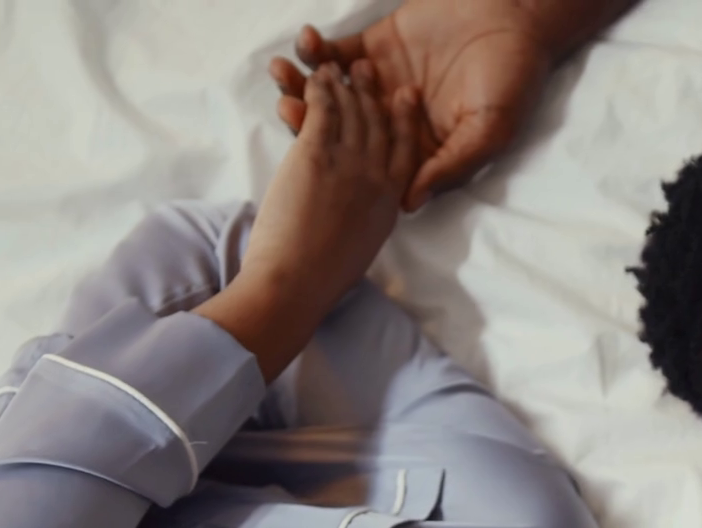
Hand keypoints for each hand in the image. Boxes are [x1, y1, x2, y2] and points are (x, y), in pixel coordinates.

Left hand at [204, 59, 424, 381]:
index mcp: (389, 203)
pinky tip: (315, 76)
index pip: (405, 152)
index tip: (406, 99)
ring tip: (337, 68)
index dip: (405, 122)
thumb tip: (361, 219)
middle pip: (380, 124)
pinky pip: (323, 111)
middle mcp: (375, 178)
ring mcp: (347, 164)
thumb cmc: (321, 280)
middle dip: (375, 94)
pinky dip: (319, 90)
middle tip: (368, 72)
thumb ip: (367, 222)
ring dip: (345, 86)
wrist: (295, 285)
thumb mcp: (361, 250)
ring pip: (352, 112)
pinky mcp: (315, 155)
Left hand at [269, 2, 554, 210]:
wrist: (516, 17)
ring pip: (331, 94)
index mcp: (418, 149)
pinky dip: (317, 50)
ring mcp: (381, 84)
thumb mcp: (490, 130)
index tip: (309, 144)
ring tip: (284, 72)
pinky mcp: (376, 48)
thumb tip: (408, 203)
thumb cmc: (514, 78)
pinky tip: (308, 43)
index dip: (336, 156)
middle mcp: (394, 122)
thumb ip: (450, 165)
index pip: (368, 162)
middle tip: (288, 107)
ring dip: (303, 85)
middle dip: (310, 119)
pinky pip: (337, 54)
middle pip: (341, 130)